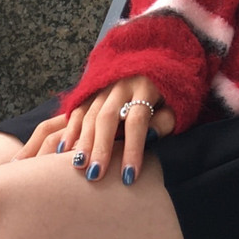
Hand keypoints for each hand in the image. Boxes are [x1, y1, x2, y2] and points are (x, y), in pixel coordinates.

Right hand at [16, 78, 174, 185]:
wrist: (154, 61)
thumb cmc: (168, 95)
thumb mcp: (176, 106)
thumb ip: (164, 122)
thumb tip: (149, 137)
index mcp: (146, 87)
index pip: (137, 120)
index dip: (133, 149)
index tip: (129, 176)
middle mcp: (122, 84)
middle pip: (108, 116)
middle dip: (101, 147)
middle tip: (96, 175)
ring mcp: (104, 85)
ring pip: (89, 113)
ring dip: (82, 141)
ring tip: (78, 165)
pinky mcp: (92, 90)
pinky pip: (77, 109)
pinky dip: (69, 129)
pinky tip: (62, 149)